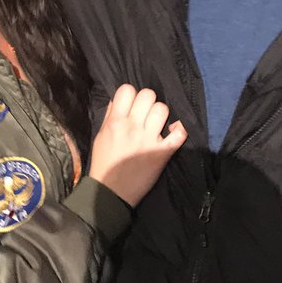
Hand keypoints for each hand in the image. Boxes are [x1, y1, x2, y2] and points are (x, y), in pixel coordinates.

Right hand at [88, 84, 186, 206]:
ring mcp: (149, 139)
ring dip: (161, 114)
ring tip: (157, 124)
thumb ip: (109, 117)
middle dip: (148, 102)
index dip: (131, 94)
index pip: (127, 90)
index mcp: (115, 122)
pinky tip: (175, 131)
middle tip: (145, 114)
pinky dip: (180, 130)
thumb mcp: (101, 137)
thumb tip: (118, 100)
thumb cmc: (104, 164)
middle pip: (148, 95)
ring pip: (163, 109)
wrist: (111, 192)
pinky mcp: (162, 153)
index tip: (132, 104)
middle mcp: (133, 127)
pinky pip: (179, 134)